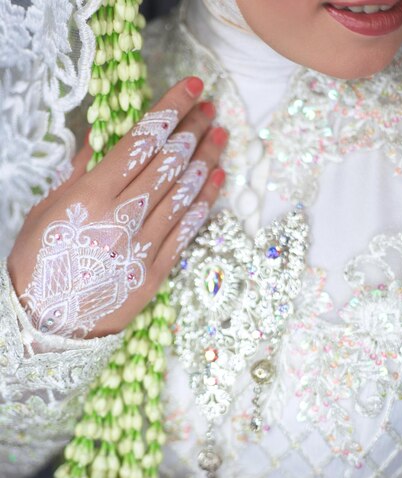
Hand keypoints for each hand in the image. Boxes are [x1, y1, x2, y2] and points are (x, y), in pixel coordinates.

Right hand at [8, 76, 226, 338]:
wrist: (46, 323)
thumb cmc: (39, 262)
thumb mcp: (48, 210)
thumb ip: (80, 172)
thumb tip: (106, 137)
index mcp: (91, 197)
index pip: (140, 142)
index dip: (169, 110)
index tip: (191, 88)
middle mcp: (122, 218)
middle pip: (167, 164)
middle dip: (193, 129)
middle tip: (210, 107)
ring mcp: (143, 247)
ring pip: (183, 194)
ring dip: (206, 160)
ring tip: (220, 135)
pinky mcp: (156, 272)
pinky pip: (186, 231)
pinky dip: (204, 203)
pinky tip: (218, 180)